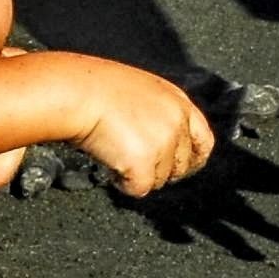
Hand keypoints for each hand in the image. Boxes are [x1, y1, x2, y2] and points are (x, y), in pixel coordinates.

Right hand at [70, 68, 216, 197]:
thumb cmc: (95, 88)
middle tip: (132, 158)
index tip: (177, 167)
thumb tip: (164, 140)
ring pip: (158, 180)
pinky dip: (122, 183)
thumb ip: (160, 114)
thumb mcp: (141, 91)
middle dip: (158, 169)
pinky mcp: (144, 163)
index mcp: (178, 101)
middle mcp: (176, 122)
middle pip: (181, 167)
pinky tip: (109, 163)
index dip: (191, 158)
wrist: (75, 92)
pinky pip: (139, 188)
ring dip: (137, 173)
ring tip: (114, 150)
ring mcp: (163, 144)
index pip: (203, 141)